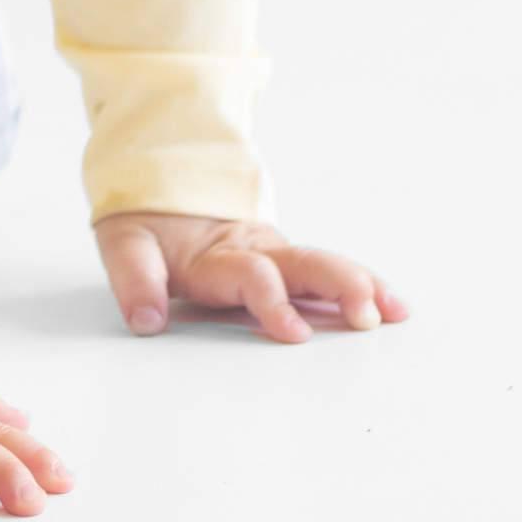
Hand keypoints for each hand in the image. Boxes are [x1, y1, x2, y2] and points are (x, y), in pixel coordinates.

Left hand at [93, 210, 410, 340]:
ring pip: (325, 267)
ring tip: (393, 312)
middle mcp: (256, 252)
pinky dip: (365, 287)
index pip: (248, 275)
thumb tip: (146, 320)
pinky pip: (331, 274)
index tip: (293, 331)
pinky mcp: (290, 265)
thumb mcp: (126, 244)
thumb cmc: (148, 227)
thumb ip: (136, 280)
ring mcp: (278, 257)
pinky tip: (395, 308)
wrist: (166, 190)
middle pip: (302, 265)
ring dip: (360, 288)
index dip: (270, 300)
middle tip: (365, 316)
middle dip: (336, 287)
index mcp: (215, 256)